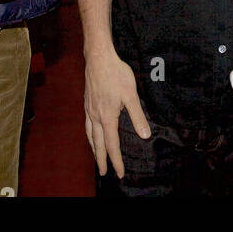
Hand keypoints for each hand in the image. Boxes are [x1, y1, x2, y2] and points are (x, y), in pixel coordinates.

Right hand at [83, 49, 149, 177]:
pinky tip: (91, 134)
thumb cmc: (116, 74)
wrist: (98, 58)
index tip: (119, 173)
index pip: (112, 145)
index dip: (116, 160)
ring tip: (96, 157)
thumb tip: (145, 135)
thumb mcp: (131, 95)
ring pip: (90, 135)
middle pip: (98, 144)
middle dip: (101, 160)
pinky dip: (89, 135)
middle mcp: (95, 116)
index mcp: (107, 117)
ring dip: (94, 149)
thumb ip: (138, 116)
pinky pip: (87, 125)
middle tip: (103, 173)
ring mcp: (89, 110)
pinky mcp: (87, 103)